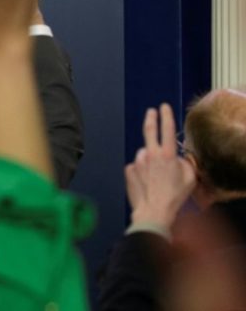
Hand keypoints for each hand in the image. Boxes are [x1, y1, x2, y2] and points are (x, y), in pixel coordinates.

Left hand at [126, 103, 195, 228]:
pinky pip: (137, 166)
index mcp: (167, 155)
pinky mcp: (129, 169)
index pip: (167, 129)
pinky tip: (146, 182)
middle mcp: (150, 154)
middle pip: (149, 130)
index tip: (163, 106)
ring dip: (149, 159)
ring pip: (144, 154)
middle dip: (151, 118)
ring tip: (155, 177)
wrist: (153, 210)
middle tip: (151, 111)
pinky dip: (141, 170)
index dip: (166, 115)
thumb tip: (178, 157)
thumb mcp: (189, 179)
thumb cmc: (174, 196)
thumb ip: (185, 163)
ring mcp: (137, 161)